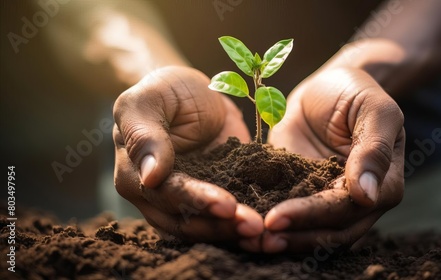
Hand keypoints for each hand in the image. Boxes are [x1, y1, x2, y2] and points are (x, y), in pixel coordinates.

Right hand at [113, 66, 262, 247]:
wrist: (192, 93)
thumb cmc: (164, 91)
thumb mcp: (148, 100)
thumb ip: (144, 135)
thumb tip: (150, 177)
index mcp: (135, 176)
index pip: (167, 195)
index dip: (197, 202)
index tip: (228, 206)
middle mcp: (158, 197)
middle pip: (187, 221)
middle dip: (221, 226)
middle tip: (254, 227)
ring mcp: (187, 201)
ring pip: (206, 228)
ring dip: (234, 233)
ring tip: (263, 233)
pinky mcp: (214, 197)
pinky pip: (226, 220)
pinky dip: (242, 227)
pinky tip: (266, 233)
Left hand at [261, 67, 404, 252]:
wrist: (326, 88)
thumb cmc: (355, 92)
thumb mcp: (374, 110)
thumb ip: (374, 150)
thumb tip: (367, 196)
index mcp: (382, 184)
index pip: (346, 209)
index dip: (312, 216)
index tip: (277, 218)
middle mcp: (358, 201)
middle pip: (330, 232)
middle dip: (294, 237)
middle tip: (258, 238)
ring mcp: (327, 199)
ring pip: (311, 233)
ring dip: (283, 240)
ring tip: (249, 241)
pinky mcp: (301, 192)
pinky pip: (290, 214)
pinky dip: (272, 225)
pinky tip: (247, 229)